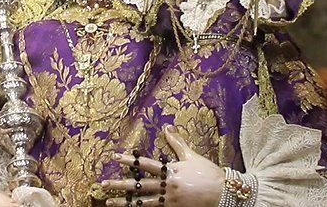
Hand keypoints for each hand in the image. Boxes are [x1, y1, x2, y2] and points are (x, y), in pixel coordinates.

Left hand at [101, 125, 224, 205]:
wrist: (224, 193)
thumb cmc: (208, 173)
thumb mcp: (192, 156)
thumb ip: (177, 143)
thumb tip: (166, 127)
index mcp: (171, 171)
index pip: (146, 165)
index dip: (130, 161)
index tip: (115, 158)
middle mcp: (168, 186)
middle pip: (139, 185)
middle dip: (119, 185)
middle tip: (102, 184)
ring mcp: (170, 201)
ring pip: (142, 203)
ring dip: (124, 203)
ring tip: (109, 202)